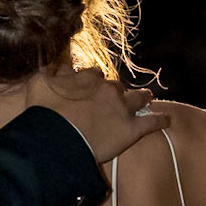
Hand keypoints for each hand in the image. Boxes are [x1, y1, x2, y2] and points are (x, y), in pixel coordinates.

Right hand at [21, 67, 169, 164]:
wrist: (58, 141)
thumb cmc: (44, 116)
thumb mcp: (37, 86)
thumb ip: (44, 73)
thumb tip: (47, 64)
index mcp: (87, 78)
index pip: (94, 74)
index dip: (93, 80)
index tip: (92, 86)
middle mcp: (107, 89)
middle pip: (117, 85)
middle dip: (116, 91)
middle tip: (113, 99)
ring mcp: (122, 108)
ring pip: (139, 97)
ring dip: (143, 97)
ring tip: (147, 97)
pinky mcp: (132, 129)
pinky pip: (152, 122)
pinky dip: (161, 121)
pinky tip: (168, 120)